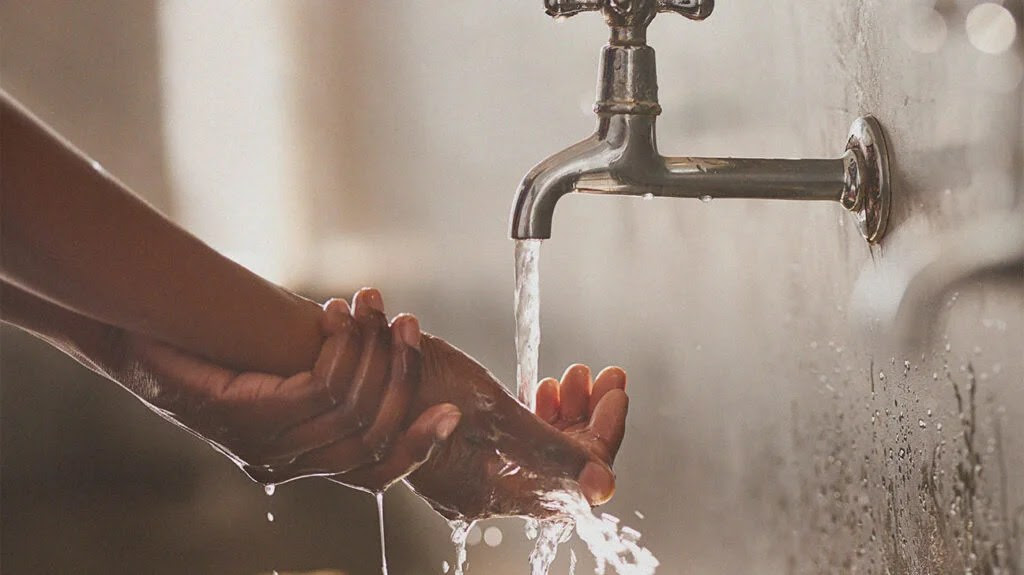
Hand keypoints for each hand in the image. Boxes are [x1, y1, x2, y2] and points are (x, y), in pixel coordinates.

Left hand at [115, 288, 461, 490]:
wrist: (140, 344)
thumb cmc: (209, 357)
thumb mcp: (277, 373)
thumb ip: (324, 380)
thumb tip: (380, 353)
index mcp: (299, 459)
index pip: (374, 473)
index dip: (417, 448)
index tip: (452, 413)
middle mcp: (287, 462)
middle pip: (374, 434)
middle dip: (402, 375)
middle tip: (410, 325)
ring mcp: (266, 444)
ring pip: (353, 408)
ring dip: (372, 349)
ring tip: (370, 305)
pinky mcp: (251, 417)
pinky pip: (322, 390)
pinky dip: (341, 349)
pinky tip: (337, 317)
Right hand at [405, 336, 628, 520]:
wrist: (348, 367)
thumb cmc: (410, 385)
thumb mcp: (491, 413)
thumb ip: (551, 451)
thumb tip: (605, 486)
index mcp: (488, 491)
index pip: (572, 477)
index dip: (602, 435)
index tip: (615, 393)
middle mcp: (480, 490)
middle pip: (557, 464)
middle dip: (586, 418)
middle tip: (603, 377)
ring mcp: (470, 471)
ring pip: (538, 451)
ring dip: (564, 413)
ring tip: (574, 377)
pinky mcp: (460, 450)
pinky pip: (514, 443)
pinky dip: (535, 415)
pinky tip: (545, 388)